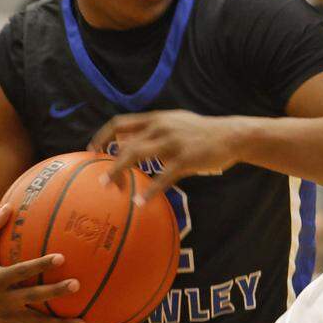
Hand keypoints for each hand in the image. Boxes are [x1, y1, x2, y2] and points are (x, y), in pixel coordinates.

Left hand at [90, 110, 248, 201]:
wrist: (231, 135)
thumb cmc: (200, 132)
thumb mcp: (176, 123)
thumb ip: (152, 130)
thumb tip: (126, 142)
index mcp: (156, 119)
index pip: (120, 123)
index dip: (102, 137)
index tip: (91, 151)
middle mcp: (161, 127)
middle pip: (125, 144)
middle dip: (109, 162)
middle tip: (101, 180)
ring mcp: (173, 142)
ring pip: (137, 155)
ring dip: (119, 171)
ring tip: (110, 188)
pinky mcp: (185, 158)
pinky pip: (162, 177)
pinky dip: (150, 190)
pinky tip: (141, 202)